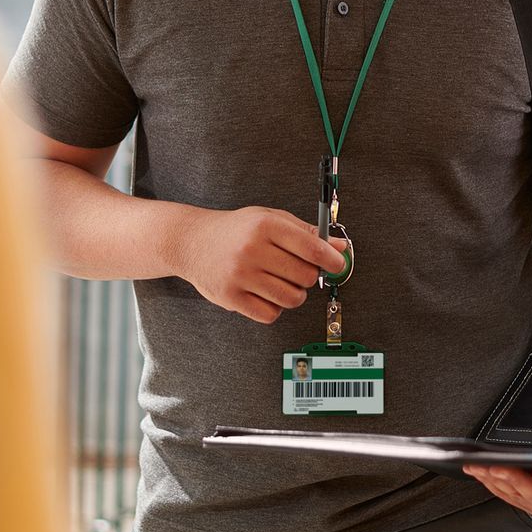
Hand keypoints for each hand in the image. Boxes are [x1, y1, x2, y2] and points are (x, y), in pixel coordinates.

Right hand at [172, 206, 347, 323]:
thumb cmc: (236, 230)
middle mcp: (252, 249)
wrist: (192, 241)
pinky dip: (274, 307)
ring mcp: (240, 275)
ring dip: (294, 294)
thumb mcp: (270, 218)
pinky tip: (265, 293)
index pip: (312, 248)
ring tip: (281, 282)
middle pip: (305, 276)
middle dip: (309, 276)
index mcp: (265, 225)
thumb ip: (305, 232)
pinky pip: (270, 313)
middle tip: (299, 271)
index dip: (332, 260)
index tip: (338, 265)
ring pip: (291, 298)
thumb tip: (339, 247)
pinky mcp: (230, 297)